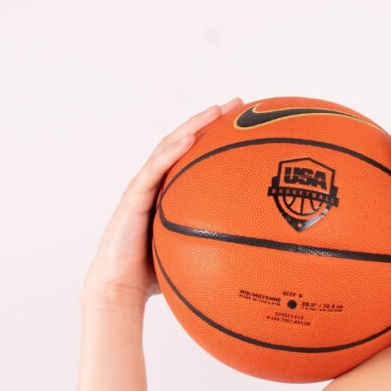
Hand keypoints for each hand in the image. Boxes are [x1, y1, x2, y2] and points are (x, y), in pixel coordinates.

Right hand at [82, 98, 243, 307]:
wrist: (122, 287)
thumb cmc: (159, 274)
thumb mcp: (199, 253)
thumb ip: (223, 244)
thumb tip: (268, 252)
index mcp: (173, 192)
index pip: (198, 156)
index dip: (220, 137)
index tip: (248, 122)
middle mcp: (159, 183)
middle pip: (186, 142)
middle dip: (211, 120)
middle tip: (239, 104)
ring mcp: (144, 187)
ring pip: (168, 147)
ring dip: (192, 126)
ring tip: (215, 110)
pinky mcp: (133, 197)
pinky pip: (153, 171)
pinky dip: (170, 153)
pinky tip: (187, 140)